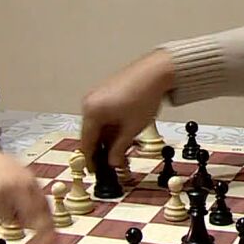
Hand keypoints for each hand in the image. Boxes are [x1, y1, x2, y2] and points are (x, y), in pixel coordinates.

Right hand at [0, 146, 53, 243]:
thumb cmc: (5, 171)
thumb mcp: (26, 178)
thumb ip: (38, 200)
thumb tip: (49, 227)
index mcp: (28, 181)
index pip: (42, 209)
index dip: (47, 229)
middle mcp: (12, 188)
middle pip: (24, 219)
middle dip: (25, 221)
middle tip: (18, 211)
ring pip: (7, 222)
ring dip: (5, 216)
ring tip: (1, 199)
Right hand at [80, 50, 174, 168]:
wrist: (156, 71)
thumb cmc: (144, 95)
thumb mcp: (132, 129)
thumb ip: (119, 149)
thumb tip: (112, 163)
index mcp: (92, 112)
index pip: (87, 143)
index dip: (92, 160)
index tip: (96, 171)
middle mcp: (90, 102)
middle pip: (91, 134)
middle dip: (103, 150)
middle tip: (114, 163)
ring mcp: (97, 96)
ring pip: (99, 125)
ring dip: (109, 139)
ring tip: (123, 151)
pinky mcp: (106, 92)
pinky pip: (103, 115)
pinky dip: (111, 127)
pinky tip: (123, 136)